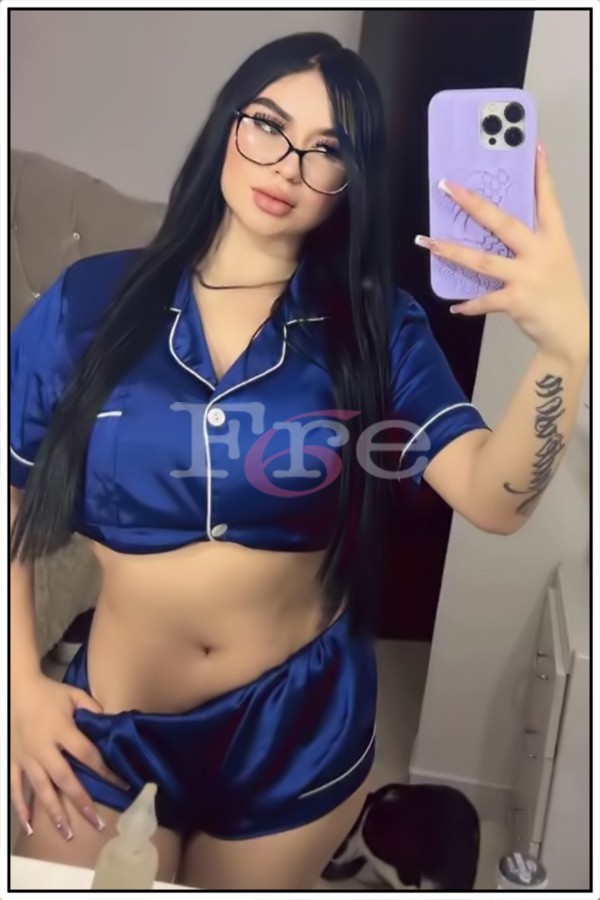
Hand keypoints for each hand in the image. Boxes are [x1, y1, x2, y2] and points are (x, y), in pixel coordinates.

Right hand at [10, 674, 126, 838]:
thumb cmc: (49, 693)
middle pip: (65, 778)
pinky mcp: (14, 761)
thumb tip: (111, 723)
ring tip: (67, 832)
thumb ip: (93, 707)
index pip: (87, 755)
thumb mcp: (74, 695)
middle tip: (96, 823)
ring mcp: (27, 757)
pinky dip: (21, 807)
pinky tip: (29, 825)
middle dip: (81, 802)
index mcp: (62, 730)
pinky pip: (16, 787)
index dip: (105, 771)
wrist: (15, 689)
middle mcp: (44, 747)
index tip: (121, 785)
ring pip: (41, 789)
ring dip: (54, 812)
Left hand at [415, 143, 589, 365]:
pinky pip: (484, 300)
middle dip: (472, 203)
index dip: (541, 174)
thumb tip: (500, 226)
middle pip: (502, 222)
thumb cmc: (560, 292)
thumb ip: (533, 242)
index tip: (533, 148)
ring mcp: (527, 276)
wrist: (570, 331)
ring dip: (452, 251)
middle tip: (447, 187)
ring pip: (482, 260)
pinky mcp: (516, 301)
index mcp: (553, 238)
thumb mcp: (555, 258)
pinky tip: (455, 306)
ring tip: (428, 243)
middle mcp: (539, 253)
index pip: (547, 200)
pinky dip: (468, 304)